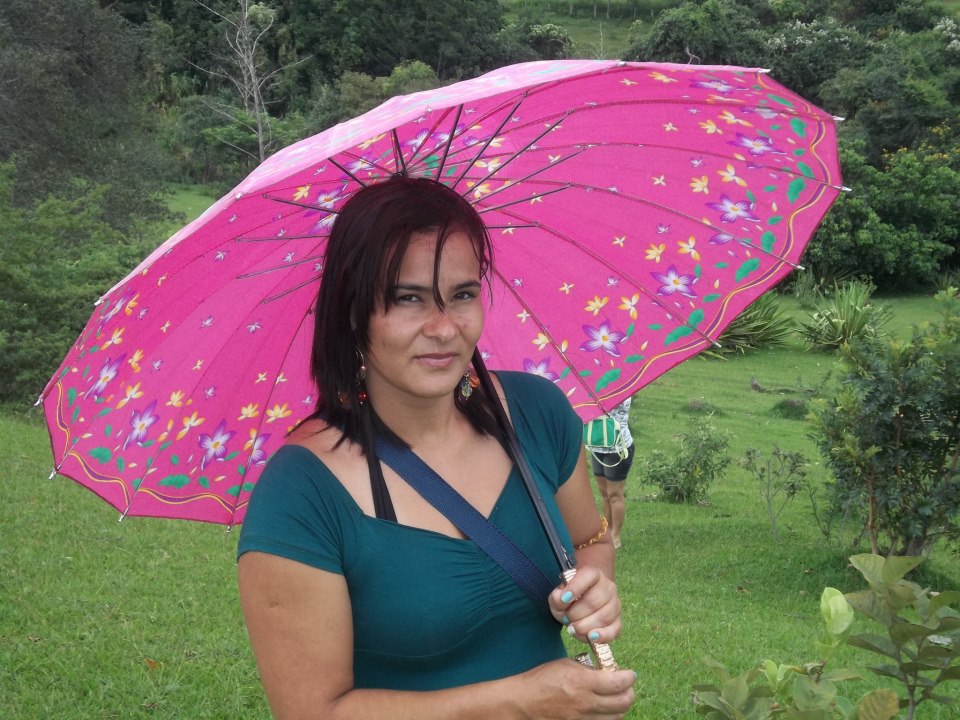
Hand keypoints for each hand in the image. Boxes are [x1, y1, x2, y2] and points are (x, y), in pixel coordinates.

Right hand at [515, 658, 634, 718]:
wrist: (525, 701)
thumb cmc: (543, 679)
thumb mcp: (566, 665)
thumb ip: (588, 668)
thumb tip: (607, 671)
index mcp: (582, 681)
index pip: (618, 682)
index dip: (629, 677)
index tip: (630, 674)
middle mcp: (586, 702)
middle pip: (623, 703)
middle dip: (629, 692)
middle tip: (626, 686)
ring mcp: (583, 718)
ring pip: (617, 717)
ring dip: (620, 706)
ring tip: (615, 697)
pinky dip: (609, 716)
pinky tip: (604, 708)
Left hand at [548, 566, 621, 644]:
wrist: (582, 602)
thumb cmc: (570, 597)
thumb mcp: (559, 595)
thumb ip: (557, 597)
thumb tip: (561, 600)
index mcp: (593, 574)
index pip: (588, 575)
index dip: (575, 587)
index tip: (564, 599)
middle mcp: (607, 587)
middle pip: (595, 600)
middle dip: (576, 614)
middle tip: (566, 619)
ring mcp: (615, 604)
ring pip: (604, 616)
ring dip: (585, 626)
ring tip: (573, 629)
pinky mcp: (618, 621)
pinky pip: (615, 629)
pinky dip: (603, 635)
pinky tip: (591, 637)